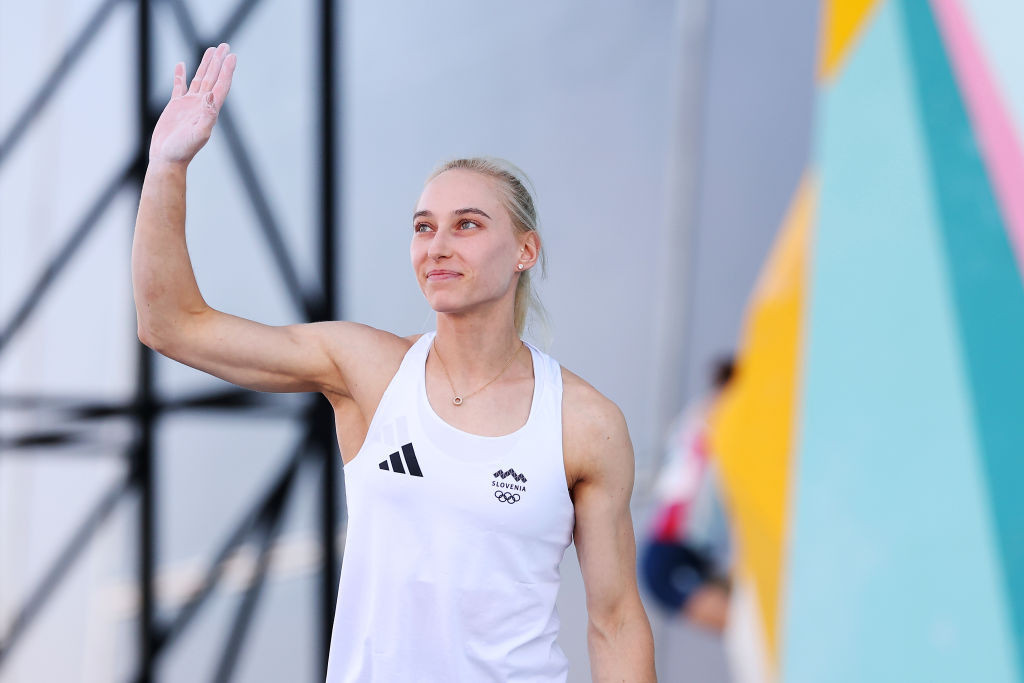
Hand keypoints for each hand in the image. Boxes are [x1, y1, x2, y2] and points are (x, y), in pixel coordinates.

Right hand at [149, 43, 235, 166]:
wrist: (167, 159)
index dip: (227, 70)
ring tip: (211, 49)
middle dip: (219, 62)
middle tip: (225, 45)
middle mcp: (202, 105)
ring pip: (199, 78)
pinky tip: (182, 65)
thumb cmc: (183, 150)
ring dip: (205, 64)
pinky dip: (181, 75)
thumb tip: (210, 96)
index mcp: (210, 110)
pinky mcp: (175, 107)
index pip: (221, 85)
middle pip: (213, 78)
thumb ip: (207, 116)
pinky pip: (179, 86)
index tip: (232, 56)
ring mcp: (189, 105)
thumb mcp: (199, 134)